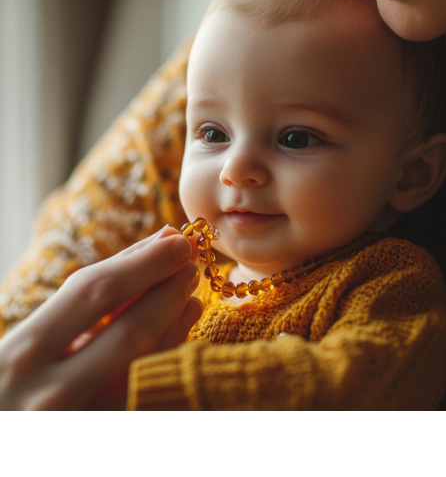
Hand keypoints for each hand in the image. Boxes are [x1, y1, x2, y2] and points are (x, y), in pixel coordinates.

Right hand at [0, 226, 202, 409]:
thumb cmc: (14, 378)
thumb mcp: (35, 335)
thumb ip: (88, 294)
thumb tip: (152, 246)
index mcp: (26, 352)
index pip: (97, 292)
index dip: (146, 262)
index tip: (178, 240)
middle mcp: (51, 394)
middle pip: (133, 332)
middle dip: (170, 292)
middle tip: (192, 265)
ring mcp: (82, 425)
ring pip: (149, 371)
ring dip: (178, 326)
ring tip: (191, 296)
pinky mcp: (106, 442)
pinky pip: (151, 401)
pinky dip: (171, 364)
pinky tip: (179, 337)